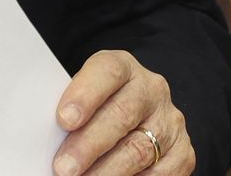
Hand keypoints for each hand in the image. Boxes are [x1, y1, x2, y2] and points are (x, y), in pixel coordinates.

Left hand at [53, 50, 190, 175]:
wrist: (134, 113)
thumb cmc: (95, 104)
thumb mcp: (82, 95)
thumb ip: (71, 109)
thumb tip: (47, 138)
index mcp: (123, 66)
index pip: (107, 72)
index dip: (85, 95)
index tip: (63, 120)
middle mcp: (151, 90)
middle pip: (122, 115)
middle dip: (89, 145)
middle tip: (64, 167)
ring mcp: (170, 121)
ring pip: (139, 149)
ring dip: (108, 171)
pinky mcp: (184, 152)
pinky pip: (161, 173)